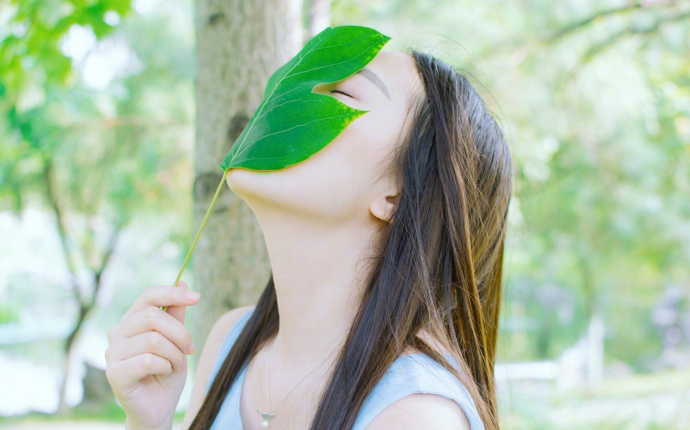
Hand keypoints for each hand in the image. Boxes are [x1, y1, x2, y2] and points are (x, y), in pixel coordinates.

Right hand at [105, 281, 199, 429]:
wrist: (159, 408)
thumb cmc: (167, 373)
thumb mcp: (177, 341)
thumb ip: (176, 315)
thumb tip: (183, 282)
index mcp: (131, 321)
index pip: (148, 295)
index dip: (172, 293)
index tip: (197, 297)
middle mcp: (117, 333)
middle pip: (153, 316)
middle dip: (180, 333)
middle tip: (189, 350)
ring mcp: (112, 353)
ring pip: (153, 340)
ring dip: (174, 354)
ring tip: (173, 365)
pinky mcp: (114, 373)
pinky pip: (148, 360)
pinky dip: (165, 367)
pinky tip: (163, 374)